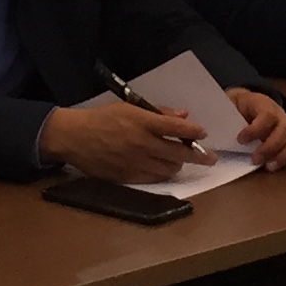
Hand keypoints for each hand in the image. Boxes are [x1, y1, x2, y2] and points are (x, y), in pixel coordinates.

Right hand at [39, 97, 206, 181]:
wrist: (75, 137)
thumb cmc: (102, 118)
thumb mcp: (129, 107)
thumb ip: (157, 112)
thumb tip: (182, 116)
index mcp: (142, 122)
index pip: (177, 128)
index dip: (194, 131)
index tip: (203, 132)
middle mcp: (142, 143)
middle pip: (179, 152)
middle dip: (199, 155)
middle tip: (210, 157)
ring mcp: (136, 162)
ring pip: (170, 168)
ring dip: (180, 164)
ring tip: (182, 160)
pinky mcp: (129, 176)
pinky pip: (155, 178)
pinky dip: (164, 173)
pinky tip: (165, 169)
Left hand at [222, 87, 285, 171]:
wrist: (247, 103)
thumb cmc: (236, 107)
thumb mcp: (228, 104)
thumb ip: (224, 113)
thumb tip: (214, 127)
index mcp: (263, 103)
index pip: (267, 115)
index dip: (256, 129)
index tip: (240, 140)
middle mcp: (281, 114)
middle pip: (285, 129)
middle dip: (270, 147)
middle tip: (254, 160)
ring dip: (284, 155)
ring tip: (268, 167)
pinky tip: (275, 166)